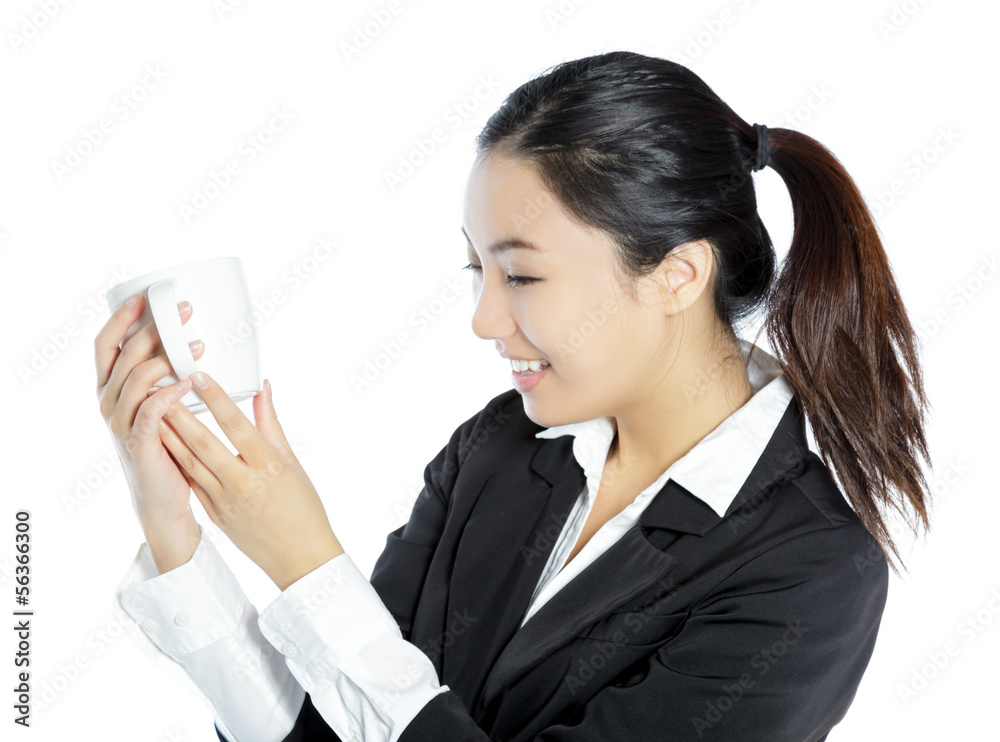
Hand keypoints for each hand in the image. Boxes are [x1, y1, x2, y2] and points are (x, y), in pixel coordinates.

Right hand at [95, 293, 205, 545]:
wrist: (163, 500)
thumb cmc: (167, 447)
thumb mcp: (163, 405)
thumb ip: (168, 376)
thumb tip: (194, 340)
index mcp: (111, 389)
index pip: (106, 344)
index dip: (122, 318)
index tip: (146, 295)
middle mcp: (109, 403)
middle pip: (125, 355)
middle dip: (154, 329)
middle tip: (185, 311)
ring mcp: (121, 424)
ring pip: (136, 380)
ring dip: (166, 357)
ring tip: (197, 344)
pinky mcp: (140, 444)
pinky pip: (151, 413)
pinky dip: (170, 394)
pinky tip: (190, 381)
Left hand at [157, 370, 344, 590]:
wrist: (299, 555)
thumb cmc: (303, 506)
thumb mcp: (292, 461)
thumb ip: (271, 424)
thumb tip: (263, 388)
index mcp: (267, 465)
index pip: (236, 425)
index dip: (216, 399)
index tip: (200, 376)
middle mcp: (242, 482)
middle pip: (203, 442)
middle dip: (179, 413)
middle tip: (160, 387)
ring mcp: (224, 500)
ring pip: (189, 462)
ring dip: (169, 435)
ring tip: (153, 410)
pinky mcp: (214, 514)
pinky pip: (191, 481)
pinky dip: (176, 460)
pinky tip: (164, 442)